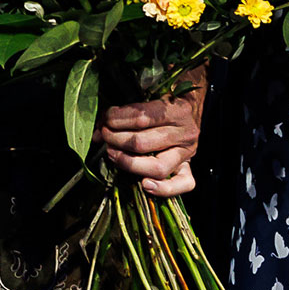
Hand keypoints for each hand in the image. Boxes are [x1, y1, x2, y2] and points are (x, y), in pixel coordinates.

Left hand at [96, 73, 203, 199]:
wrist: (190, 109)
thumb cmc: (165, 103)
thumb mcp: (149, 100)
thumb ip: (125, 113)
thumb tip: (98, 132)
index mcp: (177, 111)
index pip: (141, 117)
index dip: (116, 119)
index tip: (104, 120)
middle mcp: (185, 133)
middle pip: (143, 143)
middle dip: (116, 140)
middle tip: (104, 136)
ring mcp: (187, 153)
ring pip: (157, 167)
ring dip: (128, 162)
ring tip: (113, 154)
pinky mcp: (188, 168)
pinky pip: (182, 185)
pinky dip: (163, 189)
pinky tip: (145, 185)